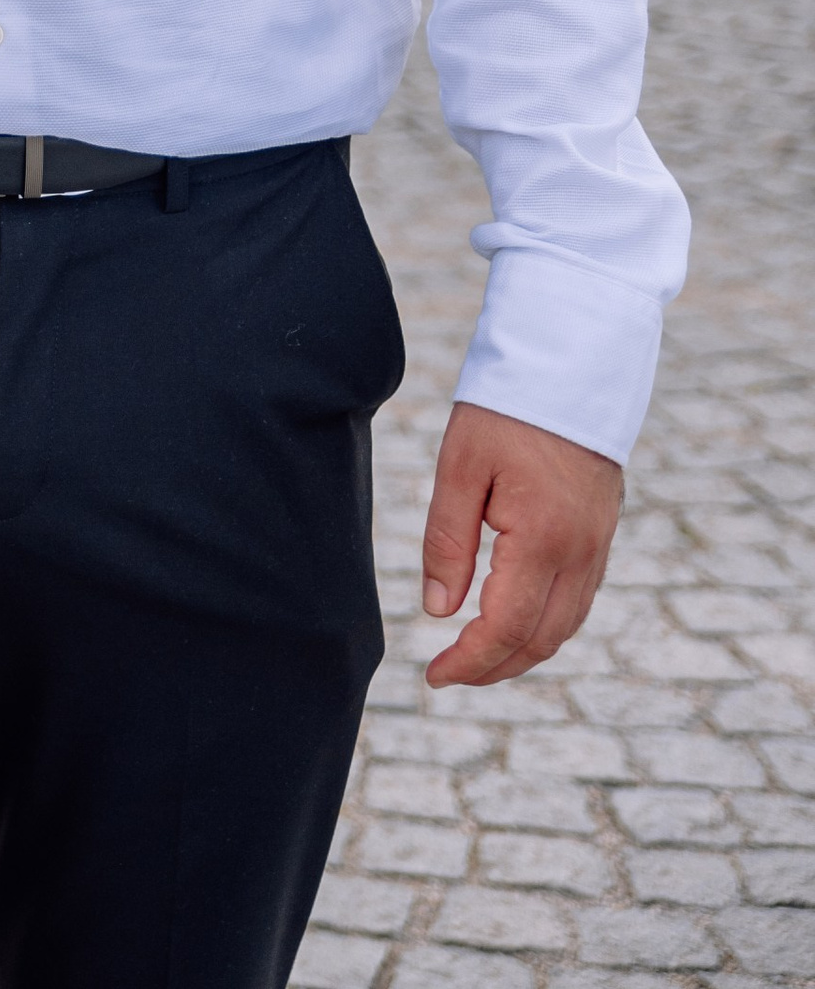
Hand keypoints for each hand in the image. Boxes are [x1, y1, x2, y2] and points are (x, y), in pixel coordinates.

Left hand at [419, 400, 623, 687]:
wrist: (572, 362)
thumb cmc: (507, 407)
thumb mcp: (460, 466)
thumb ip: (448, 541)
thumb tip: (438, 611)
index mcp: (544, 539)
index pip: (505, 628)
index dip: (470, 662)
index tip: (434, 676)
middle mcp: (581, 553)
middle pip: (541, 641)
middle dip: (495, 668)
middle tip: (450, 674)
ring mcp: (599, 546)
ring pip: (566, 626)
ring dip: (522, 651)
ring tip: (476, 656)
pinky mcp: (603, 533)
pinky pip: (579, 600)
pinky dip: (547, 624)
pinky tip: (516, 619)